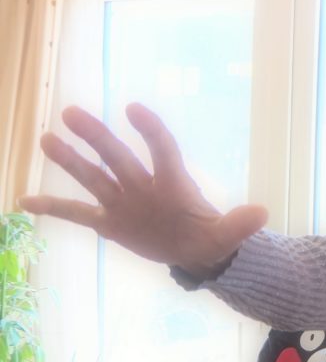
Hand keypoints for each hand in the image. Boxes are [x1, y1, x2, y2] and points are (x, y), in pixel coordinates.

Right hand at [18, 104, 267, 278]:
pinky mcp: (109, 222)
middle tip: (72, 113)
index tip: (135, 110)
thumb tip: (263, 213)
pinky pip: (77, 214)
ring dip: (71, 161)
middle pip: (118, 157)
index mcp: (174, 183)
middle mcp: (143, 185)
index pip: (162, 149)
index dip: (151, 131)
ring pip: (93, 177)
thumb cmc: (211, 236)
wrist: (194, 251)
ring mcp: (123, 202)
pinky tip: (25, 201)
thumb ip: (240, 224)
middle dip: (98, 138)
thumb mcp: (228, 235)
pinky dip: (54, 209)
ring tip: (47, 139)